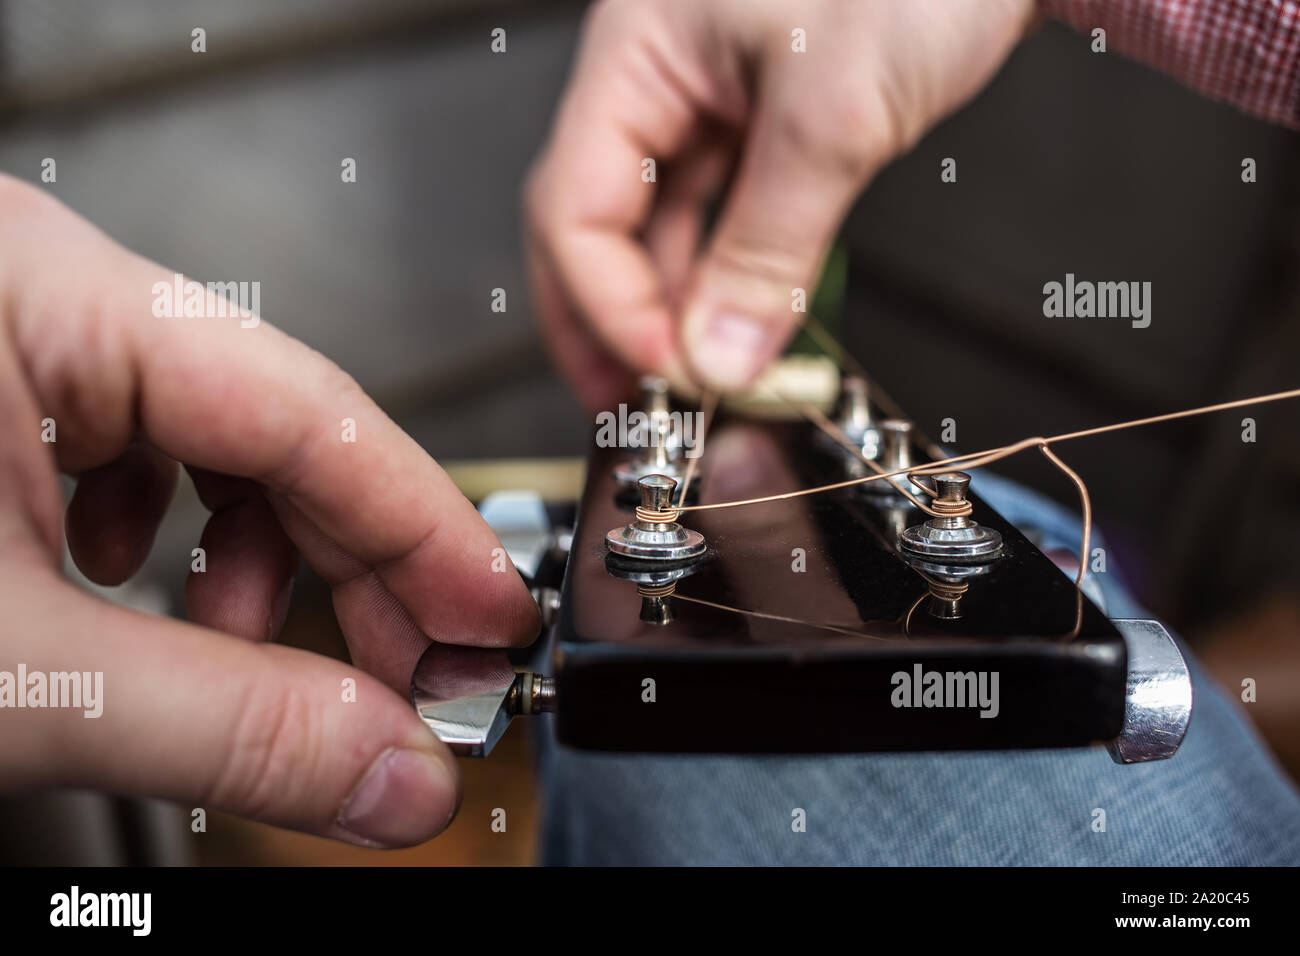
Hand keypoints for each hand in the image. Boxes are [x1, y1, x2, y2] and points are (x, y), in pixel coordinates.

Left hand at [0, 176, 539, 847]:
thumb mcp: (10, 674)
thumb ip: (229, 726)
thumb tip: (388, 772)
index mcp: (28, 286)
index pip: (309, 404)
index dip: (422, 528)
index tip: (491, 619)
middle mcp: (22, 286)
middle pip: (272, 421)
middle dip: (346, 568)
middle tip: (407, 679)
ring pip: (206, 438)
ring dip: (251, 560)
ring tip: (249, 646)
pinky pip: (128, 450)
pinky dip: (164, 540)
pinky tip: (140, 593)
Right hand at [525, 0, 1034, 407]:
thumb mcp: (831, 113)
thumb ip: (768, 249)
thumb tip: (721, 354)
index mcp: (636, 51)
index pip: (574, 205)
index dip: (608, 304)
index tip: (667, 371)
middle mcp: (658, 77)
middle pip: (593, 223)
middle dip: (608, 322)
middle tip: (633, 406)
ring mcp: (708, 101)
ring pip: (658, 229)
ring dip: (670, 310)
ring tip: (691, 383)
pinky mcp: (764, 124)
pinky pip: (721, 217)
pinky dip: (725, 278)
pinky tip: (736, 327)